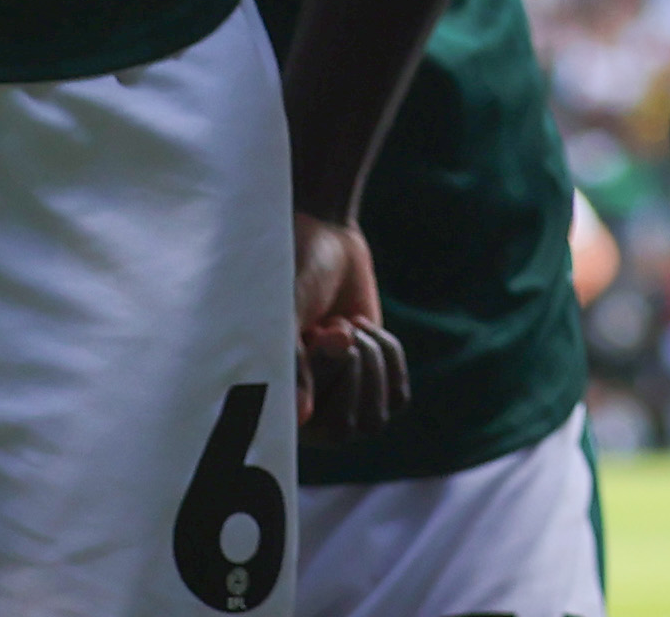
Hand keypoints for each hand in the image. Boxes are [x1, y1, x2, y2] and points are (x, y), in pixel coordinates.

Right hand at [295, 212, 406, 440]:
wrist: (324, 238)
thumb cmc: (293, 274)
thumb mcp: (287, 310)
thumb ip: (292, 362)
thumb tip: (302, 418)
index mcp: (271, 402)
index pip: (304, 430)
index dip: (319, 383)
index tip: (316, 333)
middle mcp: (305, 415)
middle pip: (344, 432)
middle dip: (346, 370)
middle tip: (332, 327)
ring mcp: (344, 404)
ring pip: (375, 420)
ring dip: (368, 362)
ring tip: (345, 326)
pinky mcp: (377, 386)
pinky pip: (398, 396)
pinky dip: (387, 354)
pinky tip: (362, 326)